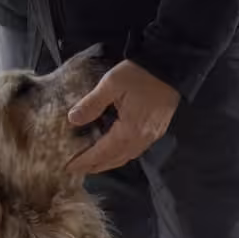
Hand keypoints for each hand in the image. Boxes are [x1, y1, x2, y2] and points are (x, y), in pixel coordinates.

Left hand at [66, 61, 180, 175]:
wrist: (170, 68)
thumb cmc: (140, 74)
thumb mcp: (111, 84)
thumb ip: (92, 103)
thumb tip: (73, 119)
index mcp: (130, 130)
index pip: (103, 152)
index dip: (85, 161)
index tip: (69, 167)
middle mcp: (142, 138)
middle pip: (115, 159)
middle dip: (96, 166)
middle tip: (77, 169)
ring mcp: (152, 136)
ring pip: (127, 157)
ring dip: (109, 163)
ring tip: (93, 163)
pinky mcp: (157, 130)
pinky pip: (136, 150)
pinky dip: (121, 155)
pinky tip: (115, 150)